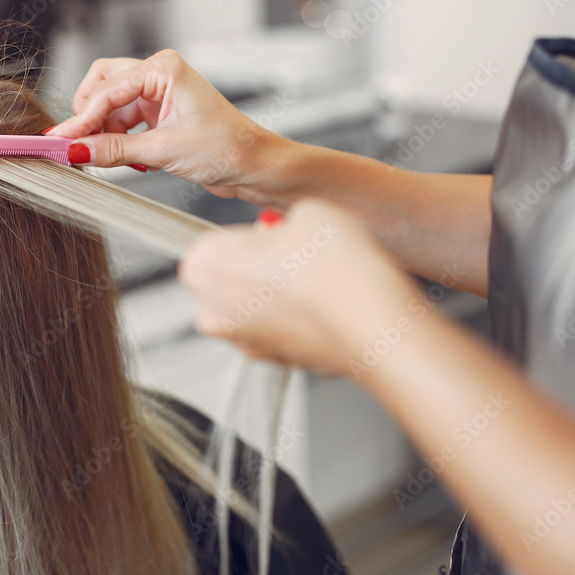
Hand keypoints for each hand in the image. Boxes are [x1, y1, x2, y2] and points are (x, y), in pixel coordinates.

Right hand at [46, 49, 287, 199]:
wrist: (253, 167)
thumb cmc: (227, 148)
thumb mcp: (163, 151)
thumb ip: (115, 150)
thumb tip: (76, 150)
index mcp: (164, 69)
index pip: (107, 91)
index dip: (80, 119)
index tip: (58, 140)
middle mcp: (159, 75)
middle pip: (103, 88)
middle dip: (88, 119)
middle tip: (71, 146)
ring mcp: (159, 94)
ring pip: (111, 108)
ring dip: (102, 133)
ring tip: (98, 158)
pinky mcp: (159, 115)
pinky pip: (123, 123)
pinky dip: (117, 141)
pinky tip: (123, 160)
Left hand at [179, 200, 420, 375]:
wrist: (371, 323)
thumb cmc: (333, 267)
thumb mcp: (308, 212)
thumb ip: (285, 222)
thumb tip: (290, 232)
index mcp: (202, 266)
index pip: (210, 245)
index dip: (245, 237)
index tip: (270, 234)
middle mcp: (211, 312)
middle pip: (227, 281)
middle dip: (256, 268)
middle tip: (295, 254)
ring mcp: (241, 343)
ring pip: (252, 309)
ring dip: (277, 295)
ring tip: (317, 278)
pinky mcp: (274, 362)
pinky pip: (277, 332)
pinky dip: (295, 320)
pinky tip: (326, 303)